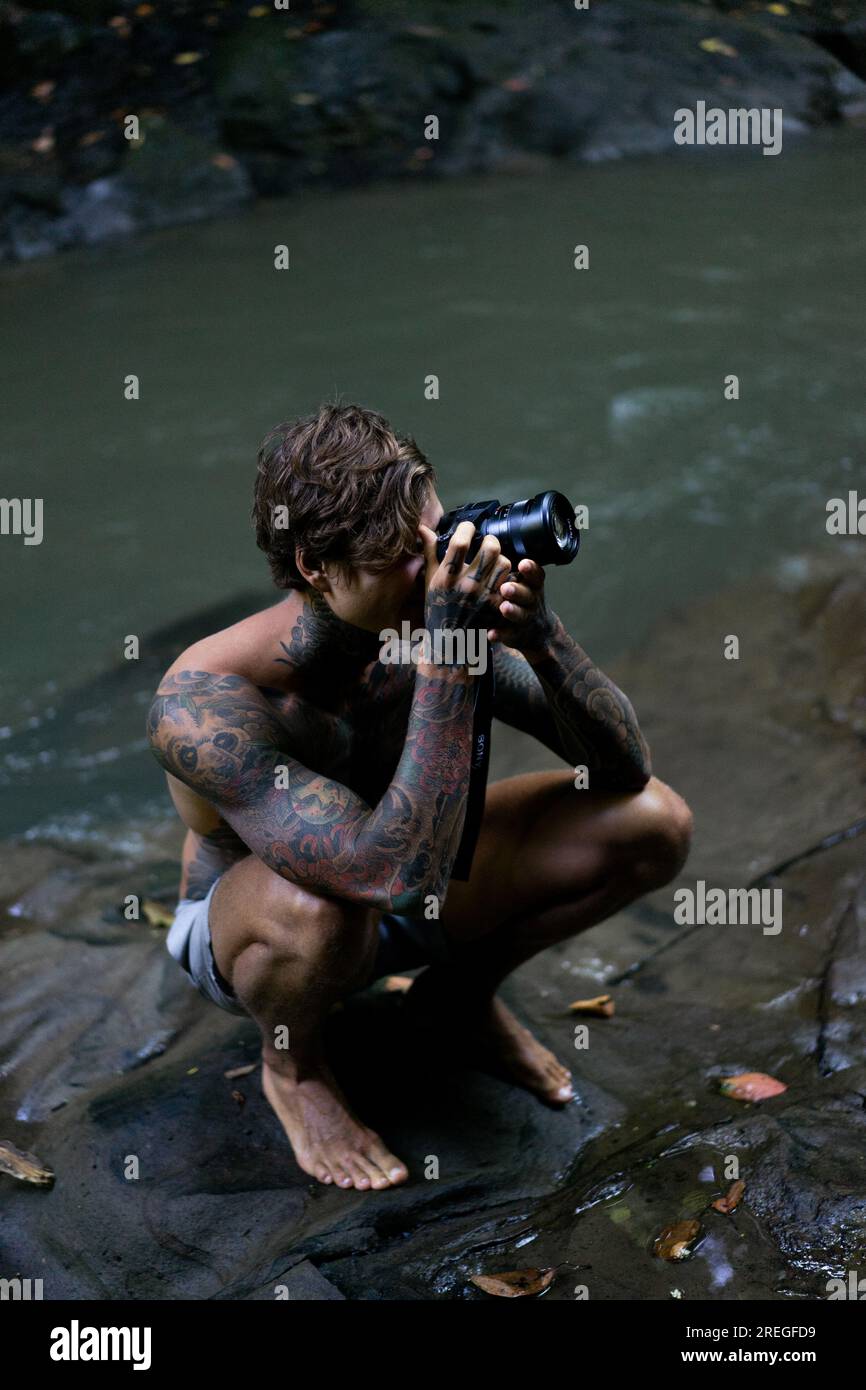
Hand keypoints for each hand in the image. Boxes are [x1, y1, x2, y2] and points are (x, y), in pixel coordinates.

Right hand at [418, 521, 510, 636]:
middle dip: (490, 540)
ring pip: (505, 563)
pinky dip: (506, 577)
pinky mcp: (495, 606)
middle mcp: (466, 585)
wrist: (448, 641)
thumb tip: (423, 528)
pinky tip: (499, 577)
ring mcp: (483, 596)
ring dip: (500, 558)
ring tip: (493, 561)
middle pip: (490, 548)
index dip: (466, 528)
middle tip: (486, 542)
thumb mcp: (430, 580)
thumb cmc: (437, 607)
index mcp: (446, 577)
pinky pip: (510, 582)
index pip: (460, 543)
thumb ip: (430, 552)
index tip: (468, 528)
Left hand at [486, 557, 555, 659]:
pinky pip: (508, 635)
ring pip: (520, 614)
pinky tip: (491, 634)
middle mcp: (531, 600)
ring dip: (512, 611)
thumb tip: (486, 544)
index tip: (523, 563)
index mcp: (532, 585)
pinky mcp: (516, 634)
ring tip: (503, 608)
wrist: (538, 631)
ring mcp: (525, 618)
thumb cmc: (522, 598)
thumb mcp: (525, 582)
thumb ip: (510, 569)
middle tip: (506, 587)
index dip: (531, 570)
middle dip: (517, 591)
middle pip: (527, 595)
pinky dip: (500, 634)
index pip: (535, 575)